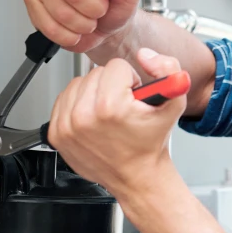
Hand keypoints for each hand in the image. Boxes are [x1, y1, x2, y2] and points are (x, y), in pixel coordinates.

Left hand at [48, 50, 185, 197]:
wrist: (137, 176)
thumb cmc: (151, 143)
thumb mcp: (175, 103)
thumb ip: (168, 69)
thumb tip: (145, 55)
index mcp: (110, 106)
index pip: (116, 67)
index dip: (130, 80)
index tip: (133, 98)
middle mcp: (84, 116)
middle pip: (95, 73)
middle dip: (111, 85)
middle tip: (122, 107)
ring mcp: (67, 126)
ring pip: (78, 83)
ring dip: (93, 93)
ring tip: (107, 113)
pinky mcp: (57, 133)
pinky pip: (63, 100)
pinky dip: (78, 105)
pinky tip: (93, 119)